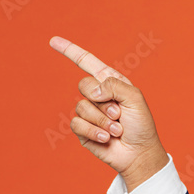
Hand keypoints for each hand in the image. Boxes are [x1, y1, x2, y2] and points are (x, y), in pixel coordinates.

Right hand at [50, 35, 168, 189]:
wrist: (139, 152)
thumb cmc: (141, 125)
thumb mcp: (135, 98)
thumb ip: (114, 86)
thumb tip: (92, 91)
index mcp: (110, 82)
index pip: (87, 62)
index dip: (70, 51)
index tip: (53, 40)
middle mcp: (97, 95)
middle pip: (84, 85)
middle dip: (103, 101)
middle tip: (119, 114)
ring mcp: (88, 112)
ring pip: (81, 107)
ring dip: (102, 121)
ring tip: (117, 129)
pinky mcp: (82, 130)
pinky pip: (78, 124)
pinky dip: (95, 131)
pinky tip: (107, 138)